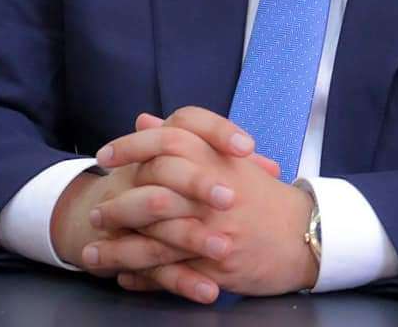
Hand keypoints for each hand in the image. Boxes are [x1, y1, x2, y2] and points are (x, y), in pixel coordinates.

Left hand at [90, 107, 317, 298]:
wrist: (304, 235)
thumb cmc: (263, 196)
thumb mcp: (228, 158)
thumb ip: (185, 137)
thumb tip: (144, 121)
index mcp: (218, 159)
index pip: (168, 141)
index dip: (131, 147)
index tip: (104, 156)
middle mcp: (214, 193)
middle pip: (153, 193)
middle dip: (117, 206)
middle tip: (95, 214)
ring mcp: (215, 232)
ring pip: (156, 240)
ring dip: (120, 249)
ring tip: (92, 254)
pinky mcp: (217, 268)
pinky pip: (171, 274)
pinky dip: (143, 277)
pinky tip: (123, 277)